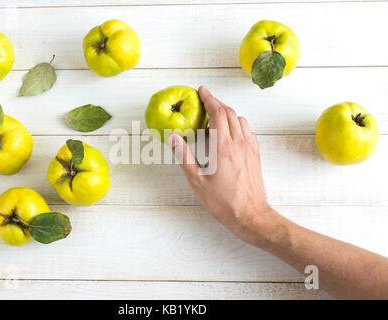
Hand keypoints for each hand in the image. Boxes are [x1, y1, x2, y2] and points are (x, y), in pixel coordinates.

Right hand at [169, 85, 274, 244]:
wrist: (251, 215)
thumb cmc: (223, 202)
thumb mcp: (197, 181)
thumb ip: (184, 157)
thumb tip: (174, 139)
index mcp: (223, 148)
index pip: (218, 113)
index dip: (209, 98)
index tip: (202, 90)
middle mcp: (239, 144)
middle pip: (230, 113)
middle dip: (217, 103)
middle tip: (205, 100)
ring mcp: (250, 148)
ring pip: (240, 120)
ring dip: (228, 113)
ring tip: (215, 118)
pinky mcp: (256, 155)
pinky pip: (248, 131)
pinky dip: (237, 124)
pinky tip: (229, 133)